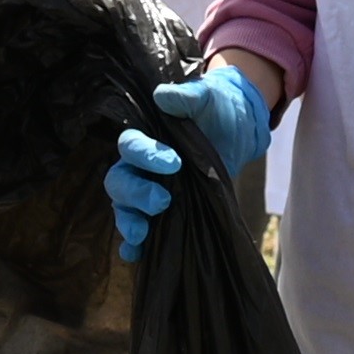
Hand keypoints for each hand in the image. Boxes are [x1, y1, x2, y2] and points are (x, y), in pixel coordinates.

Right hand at [112, 61, 271, 257]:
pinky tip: (134, 256)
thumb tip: (165, 97)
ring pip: (124, 208)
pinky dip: (133, 246)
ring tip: (142, 233)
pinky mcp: (163, 212)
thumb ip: (188, 96)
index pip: (130, 147)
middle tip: (163, 200)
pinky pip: (138, 231)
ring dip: (129, 222)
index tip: (174, 162)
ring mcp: (148, 191)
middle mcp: (139, 167)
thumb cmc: (214, 110)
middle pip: (120, 182)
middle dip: (137, 194)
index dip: (145, 154)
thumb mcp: (207, 99)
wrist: (234, 130)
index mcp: (146, 138)